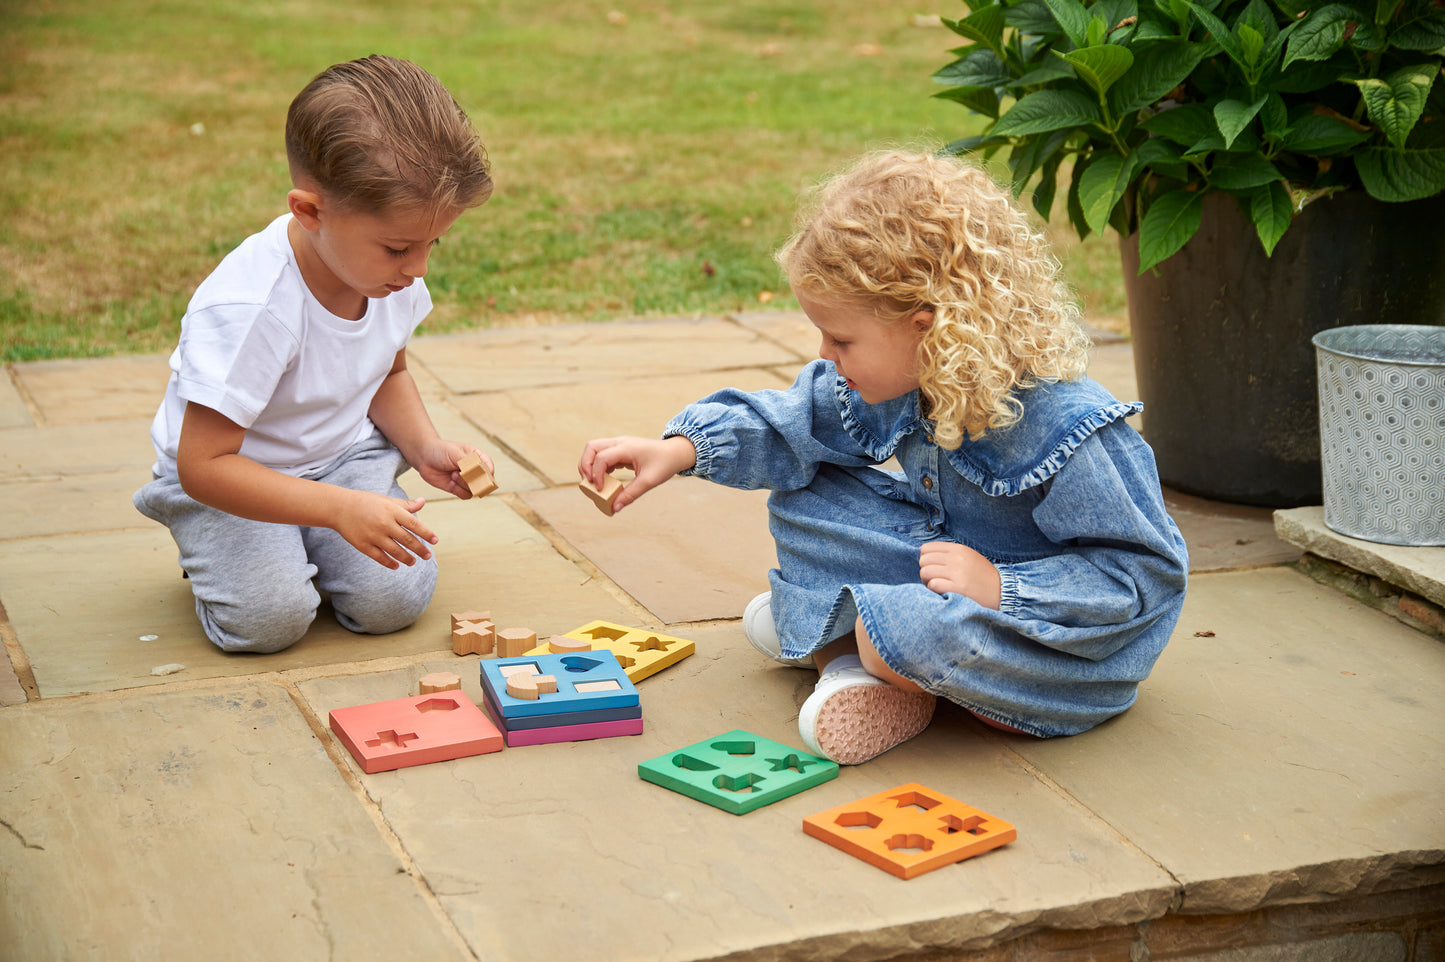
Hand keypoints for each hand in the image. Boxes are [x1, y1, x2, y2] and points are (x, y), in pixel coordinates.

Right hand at [334, 490, 437, 568]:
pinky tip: (396, 565)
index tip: (435, 541)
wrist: (339, 507)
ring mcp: (373, 535)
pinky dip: (389, 563)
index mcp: (392, 511)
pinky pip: (379, 557)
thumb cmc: (366, 502)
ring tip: (413, 562)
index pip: (414, 524)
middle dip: (420, 549)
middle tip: (428, 556)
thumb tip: (423, 502)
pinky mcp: (363, 545)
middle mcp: (384, 524)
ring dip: (406, 558)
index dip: (426, 533)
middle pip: (407, 540)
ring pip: (395, 551)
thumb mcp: (387, 500)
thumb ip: (405, 505)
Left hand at [416, 439, 494, 499]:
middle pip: (484, 481)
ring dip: (463, 484)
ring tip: (452, 475)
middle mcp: (475, 469)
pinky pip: (466, 495)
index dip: (485, 473)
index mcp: (478, 457)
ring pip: (475, 490)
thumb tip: (482, 472)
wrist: (424, 457)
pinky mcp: (459, 488)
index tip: (473, 471)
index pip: (489, 467)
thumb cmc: (440, 451)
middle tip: (459, 472)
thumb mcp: (455, 453)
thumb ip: (469, 463)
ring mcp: (468, 480)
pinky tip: (450, 482)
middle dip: (471, 479)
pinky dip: (458, 490)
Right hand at [578, 435, 696, 512]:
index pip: (601, 457)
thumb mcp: (649, 481)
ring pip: (594, 449)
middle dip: (585, 465)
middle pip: (591, 447)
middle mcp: (620, 442)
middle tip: (588, 484)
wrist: (675, 453)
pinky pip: (602, 455)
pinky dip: (598, 467)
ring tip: (592, 484)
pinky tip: (604, 480)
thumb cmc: (664, 464)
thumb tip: (615, 507)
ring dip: (589, 465)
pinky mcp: (620, 450)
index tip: (601, 490)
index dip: (597, 474)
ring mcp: (619, 445)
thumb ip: (631, 494)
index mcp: (626, 447)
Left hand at [919, 541, 1001, 609]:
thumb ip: (949, 554)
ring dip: (927, 581)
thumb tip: (924, 554)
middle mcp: (957, 559)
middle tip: (934, 579)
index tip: (933, 568)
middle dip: (925, 571)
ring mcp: (958, 573)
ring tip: (937, 586)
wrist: (1002, 592)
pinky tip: (943, 592)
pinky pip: (933, 584)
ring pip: (925, 572)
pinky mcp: (959, 588)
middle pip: (923, 560)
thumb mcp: (968, 557)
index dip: (926, 560)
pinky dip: (934, 590)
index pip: (926, 548)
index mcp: (959, 549)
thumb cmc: (982, 576)